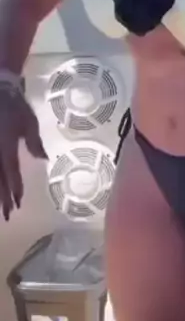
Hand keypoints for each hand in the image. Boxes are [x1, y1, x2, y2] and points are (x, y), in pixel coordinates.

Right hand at [0, 90, 47, 220]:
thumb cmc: (15, 105)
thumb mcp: (29, 122)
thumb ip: (35, 143)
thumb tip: (43, 159)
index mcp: (6, 147)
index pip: (11, 174)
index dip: (15, 190)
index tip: (18, 204)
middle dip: (3, 199)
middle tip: (8, 215)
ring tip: (2, 206)